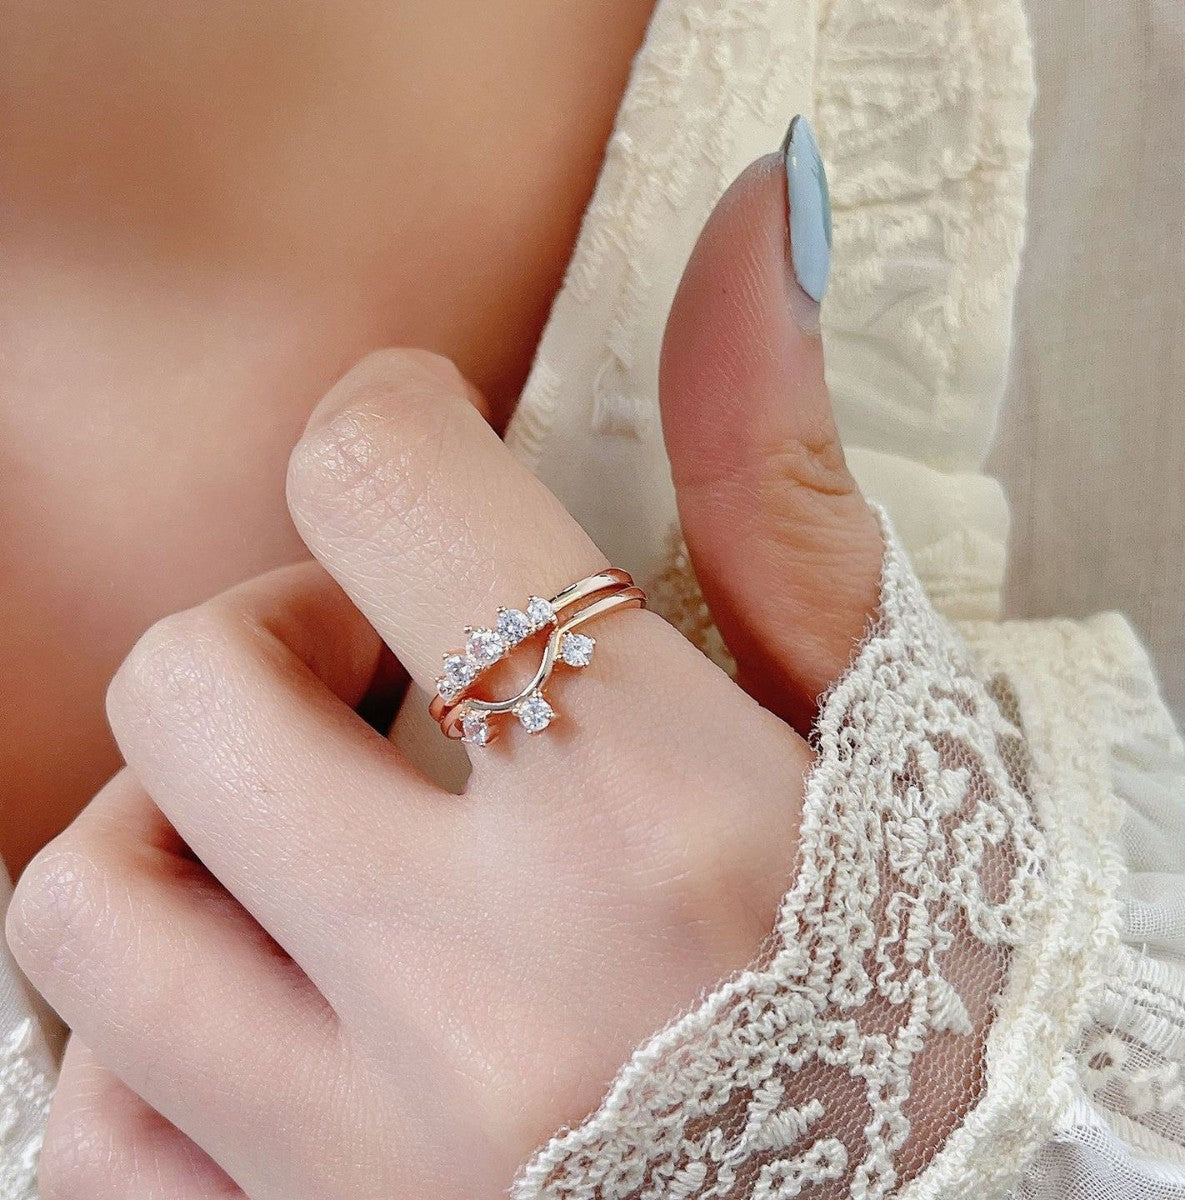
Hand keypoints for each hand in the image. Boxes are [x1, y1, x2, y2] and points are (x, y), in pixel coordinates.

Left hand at [9, 150, 882, 1197]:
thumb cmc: (918, 962)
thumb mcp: (873, 714)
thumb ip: (779, 468)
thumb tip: (768, 214)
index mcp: (658, 819)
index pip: (386, 494)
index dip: (382, 426)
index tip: (422, 454)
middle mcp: (496, 997)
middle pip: (189, 690)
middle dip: (262, 630)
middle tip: (365, 663)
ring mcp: (379, 1162)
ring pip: (89, 908)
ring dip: (169, 830)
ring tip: (294, 842)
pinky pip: (98, 1130)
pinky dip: (149, 1037)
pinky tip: (275, 1007)